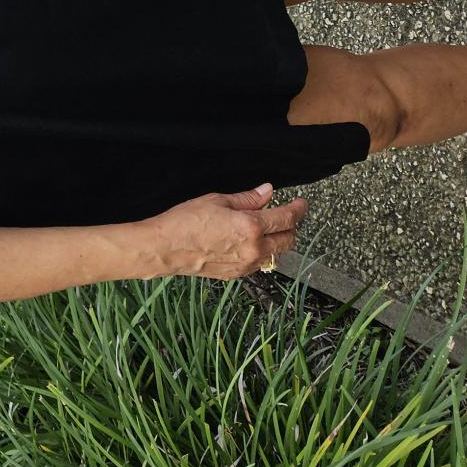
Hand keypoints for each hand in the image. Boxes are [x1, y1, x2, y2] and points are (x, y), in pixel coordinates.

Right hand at [138, 184, 308, 280]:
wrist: (165, 248)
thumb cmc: (185, 221)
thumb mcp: (217, 201)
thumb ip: (247, 199)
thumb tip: (267, 192)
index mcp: (250, 227)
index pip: (286, 218)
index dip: (298, 209)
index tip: (301, 203)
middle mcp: (254, 249)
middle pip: (288, 240)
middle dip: (291, 226)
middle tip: (285, 214)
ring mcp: (246, 265)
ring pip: (276, 254)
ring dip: (278, 240)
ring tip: (266, 228)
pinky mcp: (237, 274)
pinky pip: (260, 263)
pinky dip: (262, 251)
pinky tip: (250, 242)